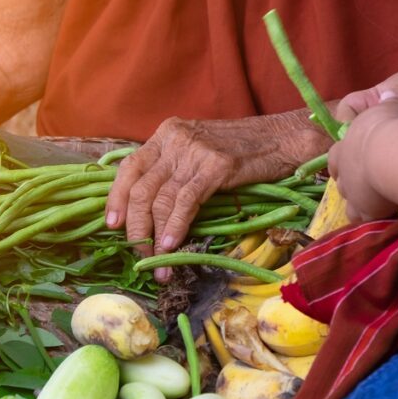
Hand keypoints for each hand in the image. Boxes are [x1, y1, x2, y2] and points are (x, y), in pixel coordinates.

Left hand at [104, 115, 329, 280]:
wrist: (284, 138)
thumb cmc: (243, 151)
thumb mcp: (198, 151)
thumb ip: (173, 170)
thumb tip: (149, 211)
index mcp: (166, 133)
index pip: (129, 167)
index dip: (117, 198)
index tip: (112, 225)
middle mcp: (175, 139)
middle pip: (141, 188)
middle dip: (135, 227)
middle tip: (138, 255)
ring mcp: (194, 151)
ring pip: (160, 199)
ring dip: (155, 238)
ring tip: (160, 264)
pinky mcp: (215, 166)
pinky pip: (185, 201)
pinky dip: (175, 227)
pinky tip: (173, 246)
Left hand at [329, 93, 397, 221]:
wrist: (391, 152)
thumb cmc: (388, 126)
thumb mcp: (388, 106)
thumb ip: (387, 104)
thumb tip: (389, 98)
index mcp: (343, 148)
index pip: (335, 156)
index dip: (342, 159)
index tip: (350, 160)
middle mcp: (343, 173)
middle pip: (342, 183)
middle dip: (352, 184)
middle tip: (368, 183)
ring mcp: (353, 194)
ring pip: (351, 205)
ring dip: (361, 204)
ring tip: (376, 203)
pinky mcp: (367, 210)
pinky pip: (366, 219)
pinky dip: (373, 218)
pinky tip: (386, 216)